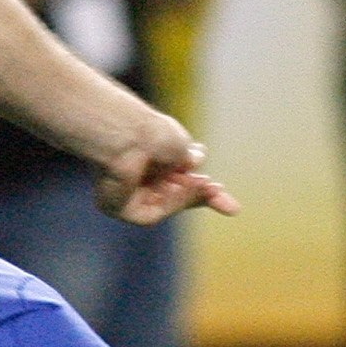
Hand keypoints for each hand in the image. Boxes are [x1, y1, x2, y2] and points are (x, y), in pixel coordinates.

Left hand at [95, 112, 239, 226]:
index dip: (202, 188)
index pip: (177, 177)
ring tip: (204, 184)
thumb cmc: (152, 132)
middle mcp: (136, 173)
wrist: (128, 134)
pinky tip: (178, 187)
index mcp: (150, 155)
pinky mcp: (116, 206)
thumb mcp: (181, 145)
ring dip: (187, 197)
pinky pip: (149, 214)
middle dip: (200, 197)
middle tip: (229, 206)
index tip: (226, 198)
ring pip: (164, 206)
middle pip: (173, 196)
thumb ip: (189, 158)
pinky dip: (168, 204)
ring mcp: (126, 191)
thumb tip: (196, 159)